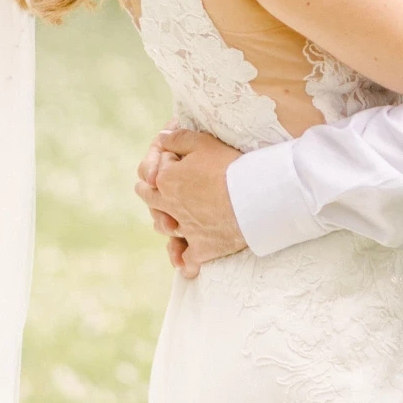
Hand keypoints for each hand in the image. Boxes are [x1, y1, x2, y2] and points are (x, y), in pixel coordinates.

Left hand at [145, 127, 246, 277]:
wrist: (253, 196)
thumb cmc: (230, 166)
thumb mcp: (203, 142)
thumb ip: (177, 138)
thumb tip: (161, 138)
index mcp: (165, 179)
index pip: (155, 170)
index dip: (164, 163)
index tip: (172, 160)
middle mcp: (169, 206)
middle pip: (151, 200)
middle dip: (150, 193)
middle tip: (149, 190)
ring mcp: (184, 229)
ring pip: (165, 228)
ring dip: (164, 224)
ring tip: (167, 223)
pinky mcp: (201, 248)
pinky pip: (187, 260)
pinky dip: (184, 261)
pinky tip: (183, 264)